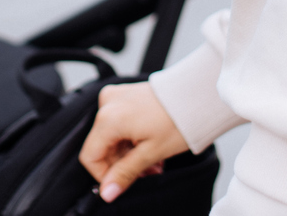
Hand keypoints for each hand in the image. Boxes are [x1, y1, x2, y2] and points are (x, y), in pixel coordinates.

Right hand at [79, 82, 188, 203]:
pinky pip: (117, 121)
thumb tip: (107, 192)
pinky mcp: (124, 94)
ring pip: (110, 135)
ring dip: (128, 152)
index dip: (105, 175)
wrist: (196, 95)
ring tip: (153, 160)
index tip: (123, 182)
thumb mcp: (151, 153)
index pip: (90, 156)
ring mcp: (115, 97)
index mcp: (108, 118)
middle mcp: (106, 104)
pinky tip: (148, 144)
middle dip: (122, 164)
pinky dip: (130, 137)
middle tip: (147, 172)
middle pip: (101, 146)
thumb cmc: (177, 120)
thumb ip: (124, 173)